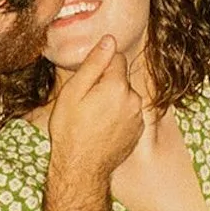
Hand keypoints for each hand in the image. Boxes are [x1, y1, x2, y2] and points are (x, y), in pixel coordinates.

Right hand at [47, 35, 142, 180]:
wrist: (81, 169)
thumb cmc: (71, 131)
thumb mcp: (73, 93)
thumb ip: (93, 64)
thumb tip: (109, 40)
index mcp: (117, 86)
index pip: (115, 58)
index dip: (98, 67)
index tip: (86, 83)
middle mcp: (134, 99)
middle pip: (120, 78)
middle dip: (105, 84)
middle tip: (85, 103)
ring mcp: (138, 117)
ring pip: (124, 96)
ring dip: (112, 101)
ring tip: (93, 119)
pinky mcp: (138, 131)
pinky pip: (128, 112)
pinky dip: (118, 116)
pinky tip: (102, 129)